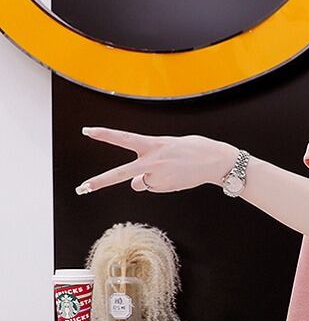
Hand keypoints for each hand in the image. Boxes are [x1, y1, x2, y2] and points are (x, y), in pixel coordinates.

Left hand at [75, 127, 237, 194]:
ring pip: (143, 182)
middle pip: (120, 174)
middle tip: (81, 188)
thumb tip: (134, 185)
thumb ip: (147, 162)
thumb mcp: (166, 148)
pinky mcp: (164, 188)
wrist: (215, 161)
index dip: (104, 134)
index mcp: (152, 144)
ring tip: (172, 170)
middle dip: (99, 181)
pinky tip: (175, 177)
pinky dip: (161, 183)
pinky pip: (154, 187)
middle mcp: (152, 162)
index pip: (123, 138)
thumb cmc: (191, 149)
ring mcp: (158, 178)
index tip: (87, 132)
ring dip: (152, 178)